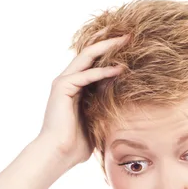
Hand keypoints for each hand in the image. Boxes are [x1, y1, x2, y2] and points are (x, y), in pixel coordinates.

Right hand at [38, 30, 128, 166]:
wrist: (58, 154)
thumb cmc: (75, 146)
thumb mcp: (96, 122)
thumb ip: (104, 108)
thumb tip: (125, 107)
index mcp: (75, 88)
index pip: (93, 63)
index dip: (109, 53)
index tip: (129, 48)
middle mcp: (68, 81)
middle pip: (90, 54)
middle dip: (109, 42)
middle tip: (129, 35)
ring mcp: (63, 83)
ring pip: (87, 57)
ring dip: (107, 47)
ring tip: (125, 40)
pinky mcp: (62, 88)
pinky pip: (85, 75)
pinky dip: (102, 71)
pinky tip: (118, 69)